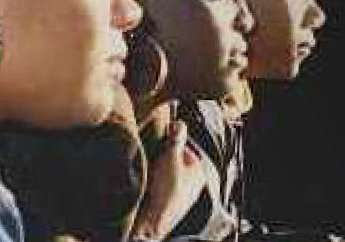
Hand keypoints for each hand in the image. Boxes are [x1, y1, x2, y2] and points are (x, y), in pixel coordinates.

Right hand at [131, 124, 207, 239]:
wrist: (151, 222)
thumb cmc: (164, 190)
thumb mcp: (170, 157)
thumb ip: (176, 138)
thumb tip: (179, 124)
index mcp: (199, 171)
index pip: (184, 148)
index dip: (169, 143)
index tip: (158, 143)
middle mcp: (193, 184)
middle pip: (175, 161)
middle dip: (162, 157)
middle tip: (151, 157)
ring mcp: (182, 195)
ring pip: (167, 175)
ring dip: (156, 171)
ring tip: (147, 172)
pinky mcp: (169, 204)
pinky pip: (161, 188)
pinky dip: (153, 184)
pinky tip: (146, 185)